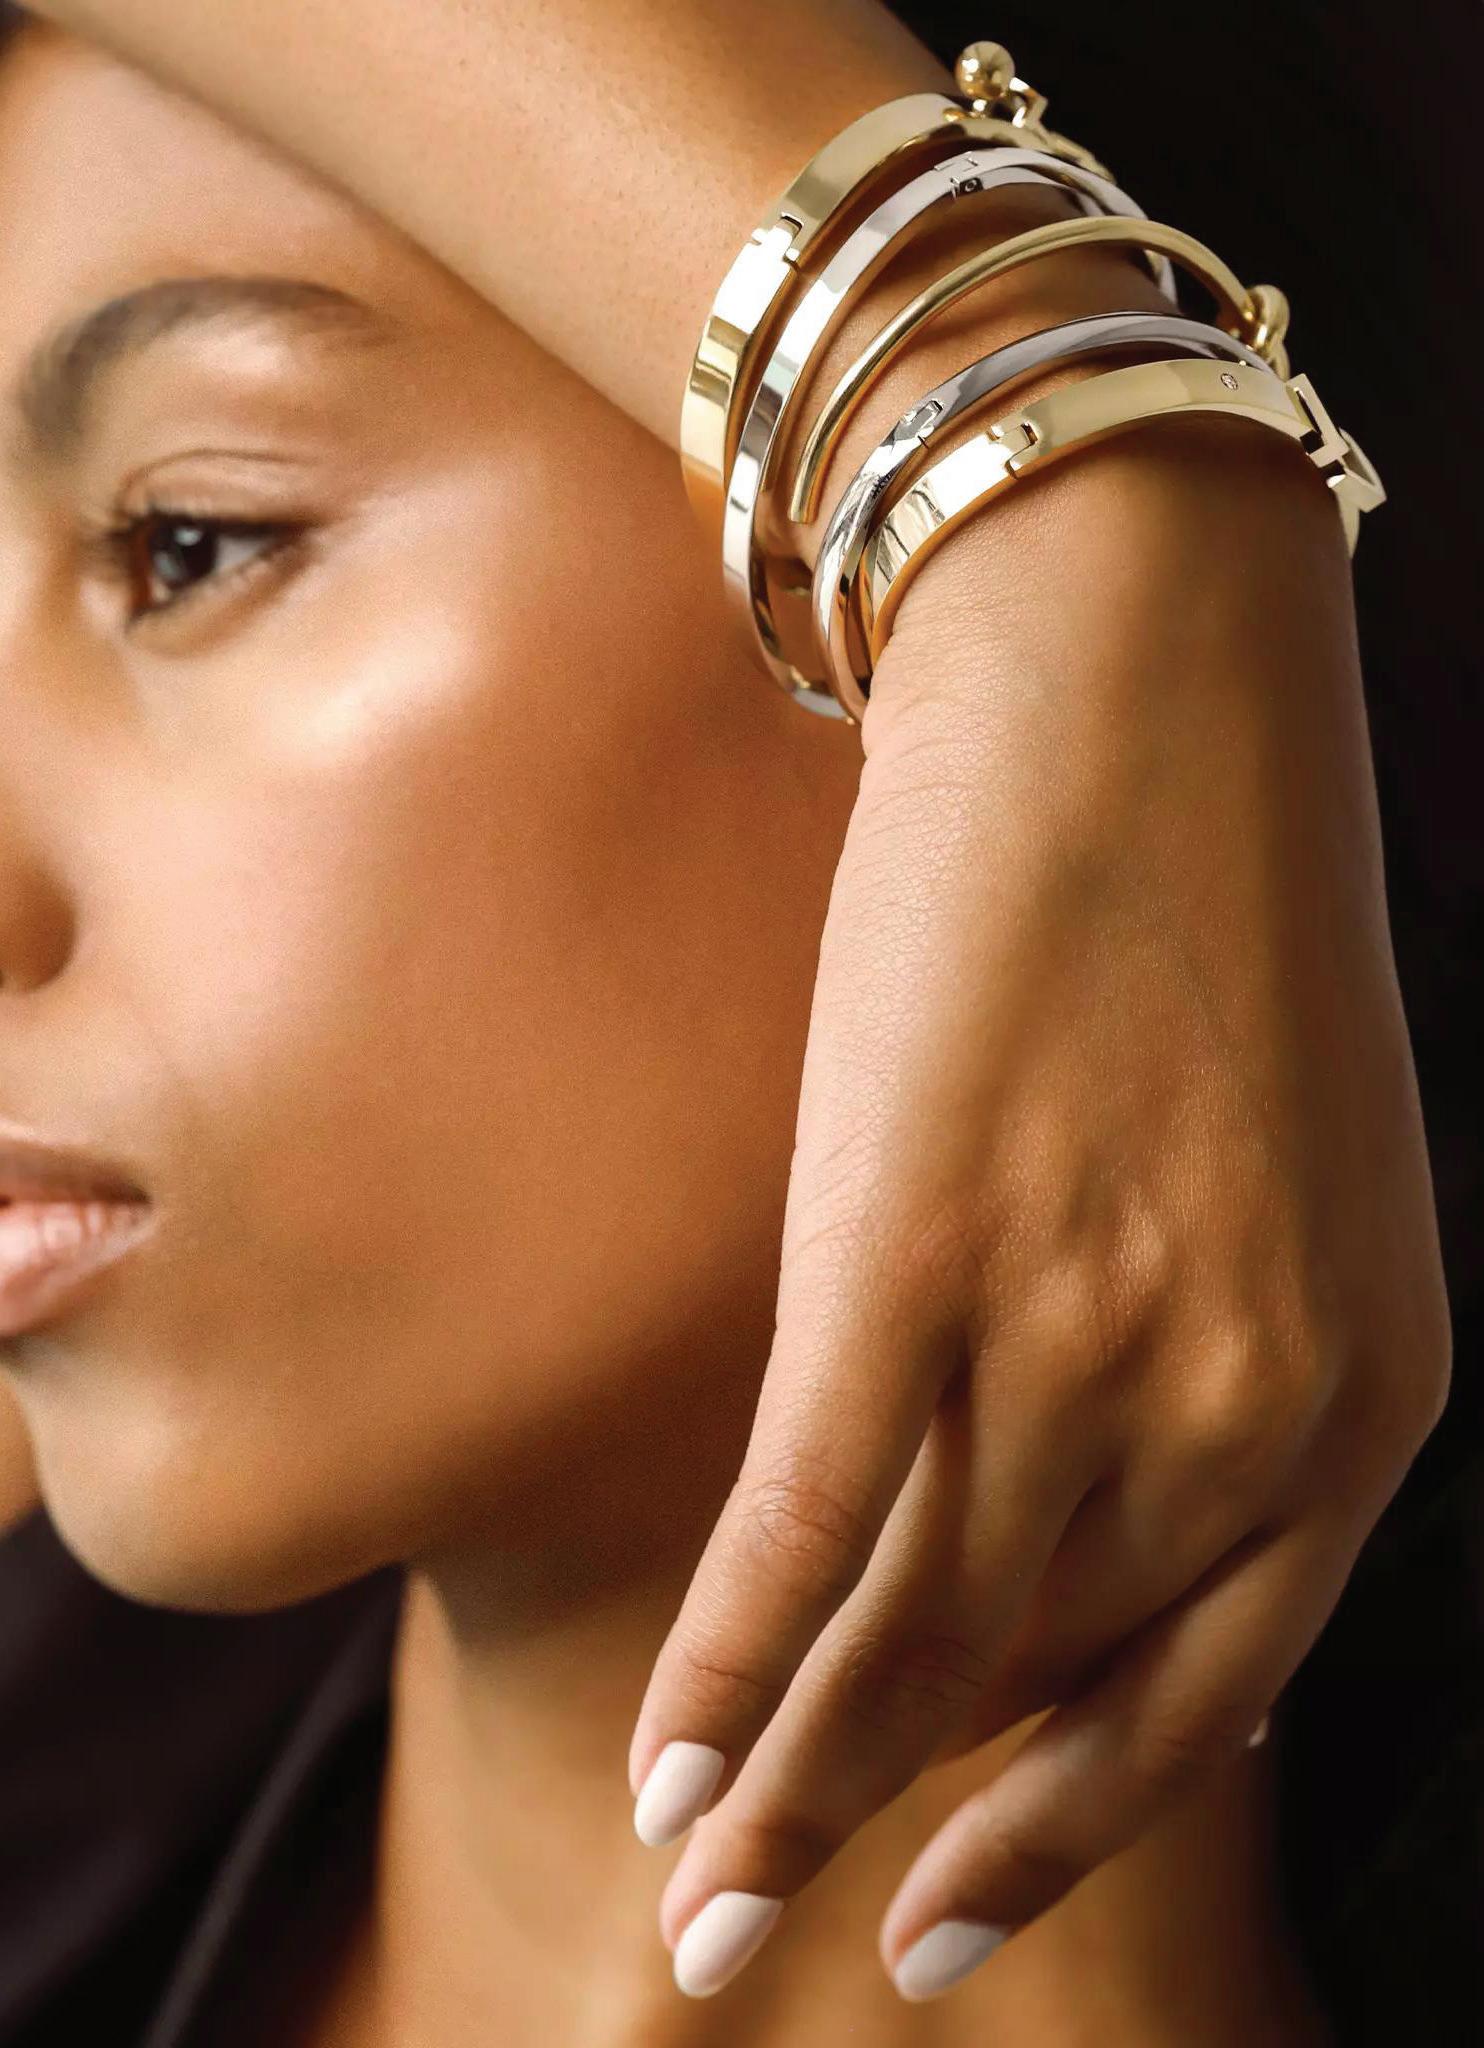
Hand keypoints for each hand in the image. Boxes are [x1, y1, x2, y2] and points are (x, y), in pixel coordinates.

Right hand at [625, 413, 1450, 1999]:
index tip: (947, 1906)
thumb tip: (1057, 1485)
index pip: (1197, 1678)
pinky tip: (664, 1765)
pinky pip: (820, 1516)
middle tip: (769, 1945)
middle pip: (1030, 1670)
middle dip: (894, 1831)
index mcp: (1359, 1388)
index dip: (1058, 1815)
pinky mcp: (916, 1245)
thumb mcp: (1266, 1166)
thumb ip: (1197, 1350)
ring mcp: (1078, 1322)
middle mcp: (1236, 1389)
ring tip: (689, 1898)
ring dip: (787, 1779)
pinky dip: (731, 1660)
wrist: (1136, 665)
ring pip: (916, 1622)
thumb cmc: (1194, 897)